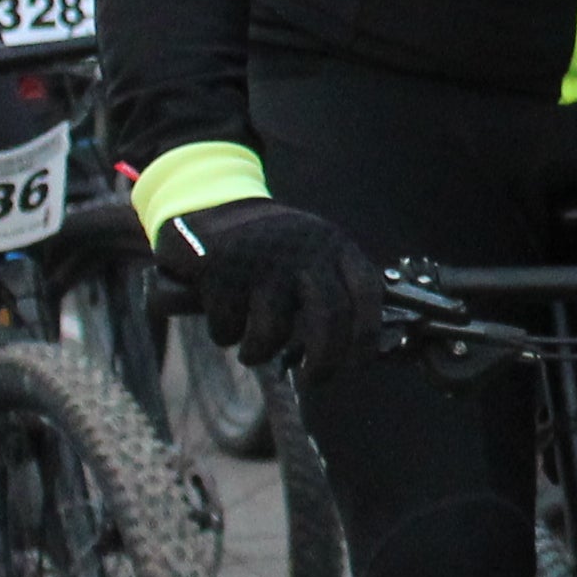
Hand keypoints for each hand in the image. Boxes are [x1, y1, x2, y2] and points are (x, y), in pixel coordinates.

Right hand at [155, 196, 386, 379]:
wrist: (208, 198)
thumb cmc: (269, 243)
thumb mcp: (311, 250)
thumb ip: (334, 285)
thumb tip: (360, 349)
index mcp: (332, 244)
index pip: (367, 292)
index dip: (367, 335)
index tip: (357, 364)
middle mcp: (302, 249)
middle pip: (329, 317)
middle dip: (325, 361)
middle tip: (315, 379)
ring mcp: (261, 259)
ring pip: (273, 332)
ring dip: (260, 351)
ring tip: (253, 349)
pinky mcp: (219, 268)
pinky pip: (228, 327)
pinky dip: (224, 334)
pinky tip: (223, 320)